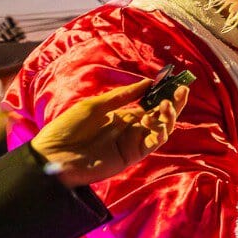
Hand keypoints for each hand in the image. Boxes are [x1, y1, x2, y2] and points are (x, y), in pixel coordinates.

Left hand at [31, 79, 188, 188]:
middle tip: (182, 90)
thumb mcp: (95, 105)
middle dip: (173, 103)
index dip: (161, 94)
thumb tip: (147, 83)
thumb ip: (122, 96)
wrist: (54, 155)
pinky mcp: (132, 155)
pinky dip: (159, 132)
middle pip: (159, 116)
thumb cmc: (68, 128)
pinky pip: (152, 143)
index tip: (171, 83)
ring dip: (168, 116)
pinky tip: (158, 121)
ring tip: (168, 104)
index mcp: (121, 116)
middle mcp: (130, 128)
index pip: (148, 104)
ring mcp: (132, 142)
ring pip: (160, 129)